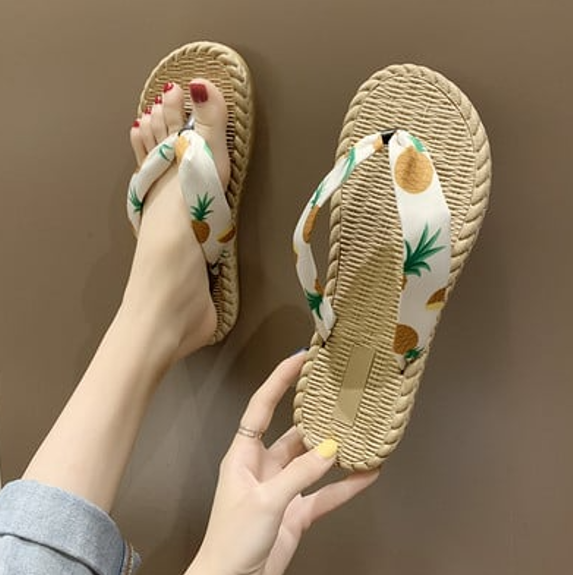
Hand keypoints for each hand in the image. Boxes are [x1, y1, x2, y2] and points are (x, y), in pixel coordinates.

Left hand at [186, 352, 379, 574]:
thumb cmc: (232, 540)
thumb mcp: (265, 501)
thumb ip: (299, 474)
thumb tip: (329, 449)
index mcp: (244, 454)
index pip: (261, 406)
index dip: (278, 380)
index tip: (299, 359)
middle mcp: (264, 466)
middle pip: (293, 431)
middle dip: (315, 414)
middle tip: (338, 393)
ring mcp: (283, 489)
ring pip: (313, 462)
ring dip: (334, 451)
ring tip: (359, 432)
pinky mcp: (297, 513)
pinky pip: (326, 494)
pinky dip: (345, 486)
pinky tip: (367, 474)